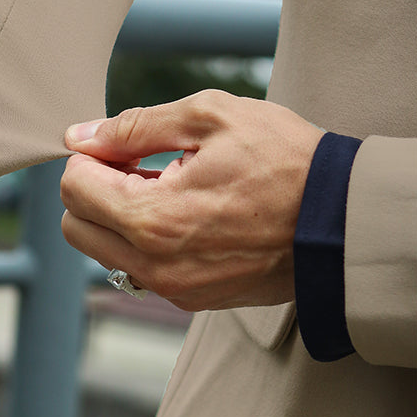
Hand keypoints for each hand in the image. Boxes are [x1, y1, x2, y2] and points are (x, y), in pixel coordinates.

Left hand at [60, 90, 322, 310]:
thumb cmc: (285, 161)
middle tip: (140, 165)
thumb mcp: (211, 117)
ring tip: (169, 188)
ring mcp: (172, 287)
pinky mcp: (192, 299)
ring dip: (118, 217)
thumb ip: (135, 126)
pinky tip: (187, 214)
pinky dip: (146, 241)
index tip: (123, 145)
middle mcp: (153, 264)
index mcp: (152, 218)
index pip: (73, 188)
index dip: (91, 156)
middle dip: (95, 190)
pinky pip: (140, 269)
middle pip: (76, 227)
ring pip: (104, 251)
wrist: (343, 220)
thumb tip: (80, 135)